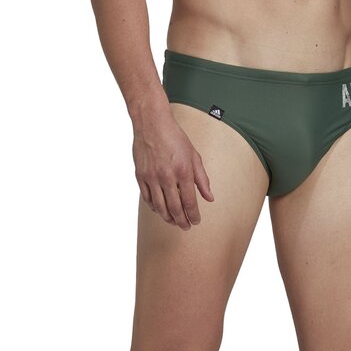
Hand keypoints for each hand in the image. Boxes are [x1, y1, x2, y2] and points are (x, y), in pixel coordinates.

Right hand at [132, 113, 213, 229]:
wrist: (151, 123)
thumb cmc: (175, 138)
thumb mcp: (194, 156)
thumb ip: (202, 179)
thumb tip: (210, 198)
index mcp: (183, 171)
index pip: (190, 202)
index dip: (193, 215)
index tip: (196, 222)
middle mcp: (166, 176)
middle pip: (175, 208)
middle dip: (181, 221)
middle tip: (186, 227)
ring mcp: (151, 177)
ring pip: (160, 207)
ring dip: (168, 218)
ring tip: (174, 222)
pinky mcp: (140, 176)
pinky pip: (147, 198)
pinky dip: (154, 207)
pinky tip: (160, 210)